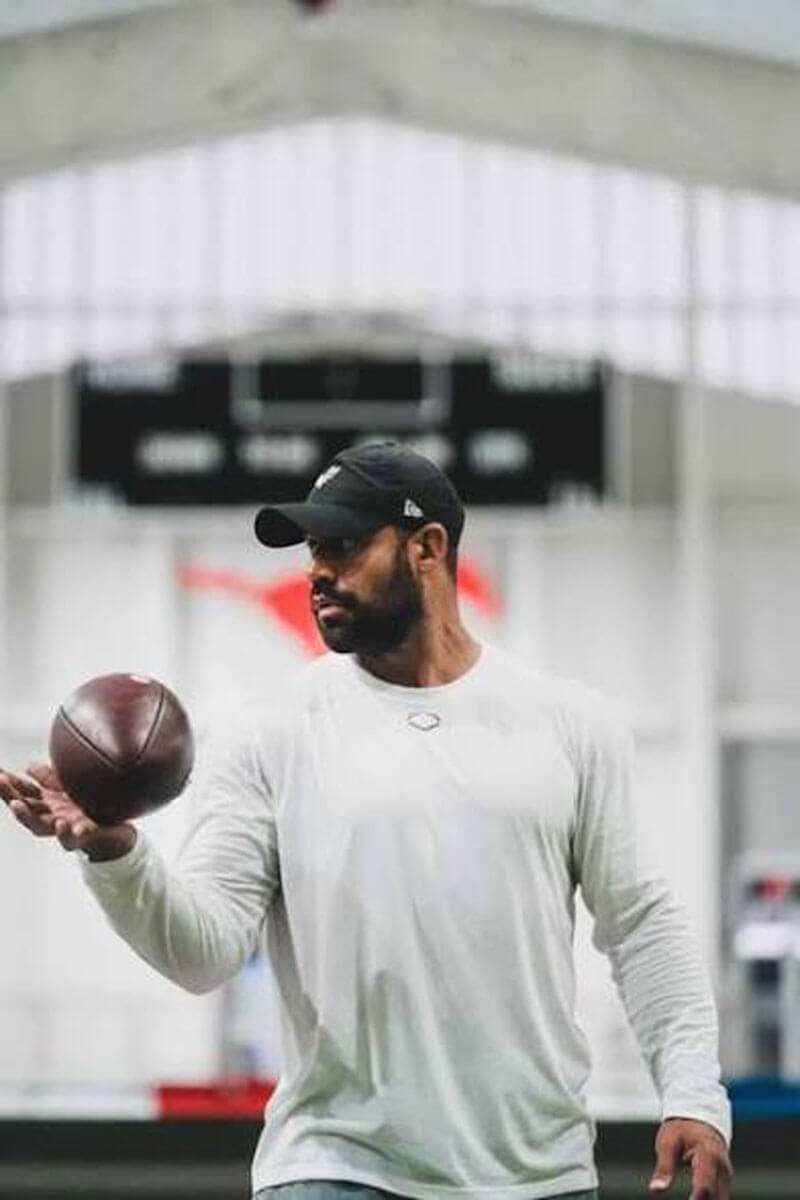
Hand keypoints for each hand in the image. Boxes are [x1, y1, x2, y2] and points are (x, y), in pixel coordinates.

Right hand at [0, 761, 135, 860]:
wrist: (115, 830)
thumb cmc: (88, 807)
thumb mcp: (67, 788)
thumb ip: (49, 778)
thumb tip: (27, 766)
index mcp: (47, 803)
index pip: (23, 791)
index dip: (8, 782)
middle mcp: (51, 816)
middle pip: (25, 807)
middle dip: (9, 795)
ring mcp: (64, 828)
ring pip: (39, 827)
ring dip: (26, 816)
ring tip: (16, 804)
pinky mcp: (82, 838)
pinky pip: (71, 840)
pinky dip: (64, 834)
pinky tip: (61, 824)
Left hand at [650, 1117, 731, 1198]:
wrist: (699, 1119)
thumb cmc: (681, 1129)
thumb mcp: (668, 1142)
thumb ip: (664, 1167)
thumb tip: (655, 1189)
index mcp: (708, 1154)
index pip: (705, 1183)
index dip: (697, 1198)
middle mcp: (721, 1167)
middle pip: (715, 1195)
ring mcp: (725, 1175)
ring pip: (720, 1198)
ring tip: (690, 1199)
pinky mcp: (724, 1181)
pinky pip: (719, 1196)